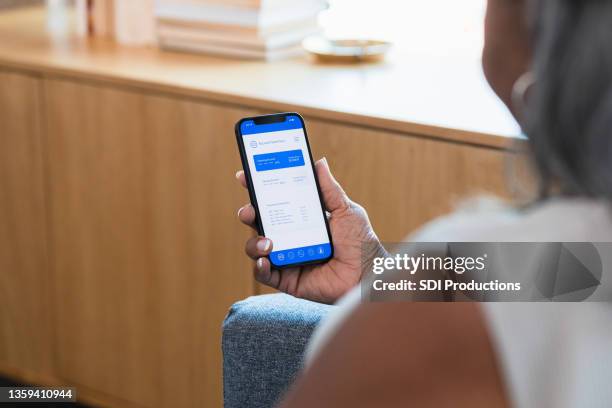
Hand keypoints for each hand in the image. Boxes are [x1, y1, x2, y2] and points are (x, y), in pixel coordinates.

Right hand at [236, 158, 385, 303]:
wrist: (368, 273)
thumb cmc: (360, 243)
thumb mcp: (346, 210)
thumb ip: (330, 189)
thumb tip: (319, 162)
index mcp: (300, 218)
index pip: (273, 201)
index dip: (257, 189)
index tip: (246, 176)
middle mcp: (289, 236)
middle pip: (259, 222)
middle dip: (248, 213)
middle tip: (250, 210)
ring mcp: (286, 257)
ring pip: (256, 247)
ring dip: (254, 242)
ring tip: (268, 241)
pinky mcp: (286, 279)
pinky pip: (264, 274)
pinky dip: (260, 267)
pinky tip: (265, 260)